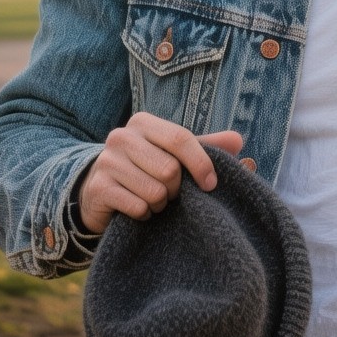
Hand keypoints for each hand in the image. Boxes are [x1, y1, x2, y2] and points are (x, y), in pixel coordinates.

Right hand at [75, 112, 243, 232]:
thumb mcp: (175, 155)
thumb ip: (206, 147)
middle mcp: (121, 136)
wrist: (101, 192)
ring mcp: (107, 162)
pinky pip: (137, 207)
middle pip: (169, 169)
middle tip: (169, 191)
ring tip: (152, 199)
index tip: (211, 184)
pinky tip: (137, 208)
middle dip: (176, 188)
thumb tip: (238, 140)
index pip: (181, 138)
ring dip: (160, 203)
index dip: (201, 163)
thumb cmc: (146, 169)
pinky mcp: (98, 188)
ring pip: (155, 191)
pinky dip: (144, 214)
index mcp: (143, 123)